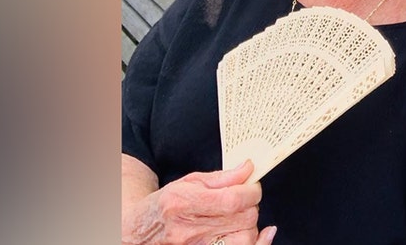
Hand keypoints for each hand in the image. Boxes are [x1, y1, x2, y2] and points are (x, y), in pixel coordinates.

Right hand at [123, 160, 264, 244]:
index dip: (251, 192)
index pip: (232, 200)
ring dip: (250, 225)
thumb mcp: (188, 182)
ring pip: (244, 238)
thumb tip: (248, 169)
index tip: (253, 186)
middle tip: (245, 199)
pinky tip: (264, 234)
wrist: (141, 230)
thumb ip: (221, 177)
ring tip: (240, 216)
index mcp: (184, 203)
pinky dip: (256, 243)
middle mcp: (188, 229)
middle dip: (251, 205)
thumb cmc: (165, 204)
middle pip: (243, 219)